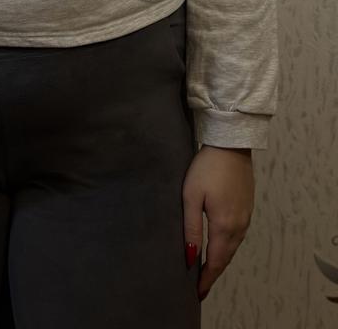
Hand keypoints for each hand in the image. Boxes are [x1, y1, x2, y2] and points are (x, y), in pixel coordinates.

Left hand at [183, 144, 254, 300]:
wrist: (230, 145)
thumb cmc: (206, 168)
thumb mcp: (191, 196)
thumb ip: (191, 228)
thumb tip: (190, 257)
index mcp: (224, 226)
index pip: (215, 261)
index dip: (206, 279)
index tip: (197, 292)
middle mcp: (239, 226)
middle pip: (226, 257)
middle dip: (213, 273)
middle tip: (200, 286)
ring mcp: (246, 217)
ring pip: (233, 247)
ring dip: (221, 260)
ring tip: (207, 270)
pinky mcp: (247, 208)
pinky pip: (238, 236)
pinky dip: (228, 247)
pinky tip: (220, 247)